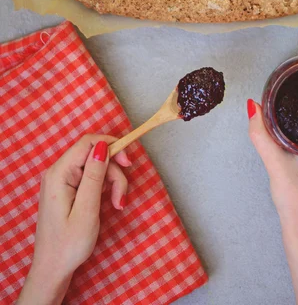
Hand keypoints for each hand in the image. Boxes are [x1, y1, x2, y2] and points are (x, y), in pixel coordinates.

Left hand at [17, 135, 130, 304]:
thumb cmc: (69, 244)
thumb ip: (94, 176)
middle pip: (94, 155)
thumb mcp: (87, 210)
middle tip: (122, 196)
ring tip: (118, 205)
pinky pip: (91, 177)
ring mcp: (63, 180)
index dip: (111, 146)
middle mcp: (59, 171)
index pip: (88, 143)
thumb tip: (102, 146)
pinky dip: (105, 187)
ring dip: (112, 182)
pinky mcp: (68, 188)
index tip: (128, 162)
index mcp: (59, 174)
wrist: (53, 269)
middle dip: (114, 171)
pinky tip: (111, 203)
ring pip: (96, 166)